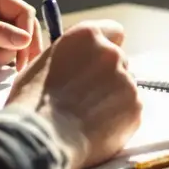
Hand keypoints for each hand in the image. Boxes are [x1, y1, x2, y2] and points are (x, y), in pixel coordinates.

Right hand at [6, 20, 142, 168]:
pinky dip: (118, 120)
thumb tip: (75, 64)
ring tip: (87, 118)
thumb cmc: (32, 102)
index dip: (105, 46)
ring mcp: (127, 81)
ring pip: (125, 88)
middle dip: (107, 76)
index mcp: (86, 36)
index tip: (97, 60)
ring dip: (112, 98)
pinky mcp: (135, 108)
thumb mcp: (43, 64)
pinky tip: (95, 129)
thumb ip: (68, 57)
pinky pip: (129, 111)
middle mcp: (111, 53)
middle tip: (86, 97)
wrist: (42, 137)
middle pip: (119, 61)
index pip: (113, 30)